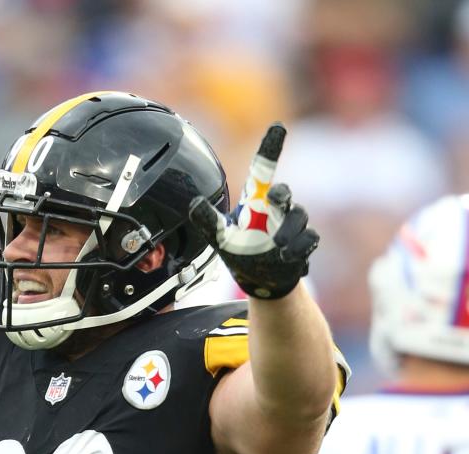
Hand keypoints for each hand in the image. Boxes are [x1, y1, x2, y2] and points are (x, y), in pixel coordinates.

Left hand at [188, 123, 318, 299]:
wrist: (260, 278)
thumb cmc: (239, 252)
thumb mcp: (219, 238)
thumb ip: (208, 221)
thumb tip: (194, 202)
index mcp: (254, 201)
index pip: (263, 170)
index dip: (270, 147)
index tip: (278, 126)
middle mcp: (275, 208)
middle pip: (283, 193)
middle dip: (282, 194)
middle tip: (274, 200)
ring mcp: (291, 224)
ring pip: (298, 216)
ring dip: (289, 231)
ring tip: (278, 247)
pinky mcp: (304, 241)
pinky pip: (309, 238)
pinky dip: (300, 247)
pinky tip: (288, 257)